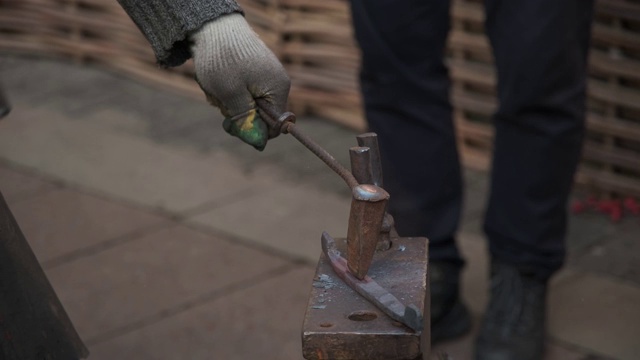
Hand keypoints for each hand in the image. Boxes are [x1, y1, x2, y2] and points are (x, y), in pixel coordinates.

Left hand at [190, 13, 289, 150]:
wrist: (211, 24)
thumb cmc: (222, 59)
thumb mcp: (230, 95)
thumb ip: (246, 120)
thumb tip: (258, 143)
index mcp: (277, 89)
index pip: (274, 127)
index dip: (253, 131)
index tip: (230, 124)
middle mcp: (277, 83)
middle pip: (260, 116)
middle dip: (237, 113)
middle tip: (219, 100)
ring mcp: (265, 75)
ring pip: (248, 104)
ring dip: (228, 101)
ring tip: (215, 86)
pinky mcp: (253, 70)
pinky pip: (243, 91)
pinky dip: (228, 90)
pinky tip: (217, 80)